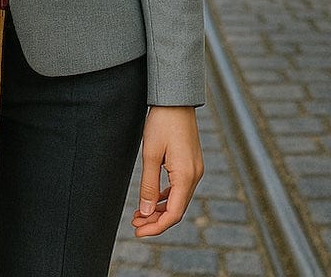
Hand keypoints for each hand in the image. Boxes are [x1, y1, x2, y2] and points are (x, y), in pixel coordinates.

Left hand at [131, 106, 203, 237]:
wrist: (175, 99)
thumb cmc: (162, 123)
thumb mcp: (150, 154)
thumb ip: (148, 185)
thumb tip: (145, 212)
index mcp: (186, 176)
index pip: (173, 214)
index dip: (156, 227)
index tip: (138, 231)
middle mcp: (195, 175)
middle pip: (176, 209)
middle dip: (156, 220)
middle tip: (135, 224)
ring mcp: (195, 169)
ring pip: (178, 199)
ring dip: (159, 209)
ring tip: (139, 214)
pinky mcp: (191, 163)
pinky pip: (179, 187)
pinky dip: (166, 196)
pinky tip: (152, 198)